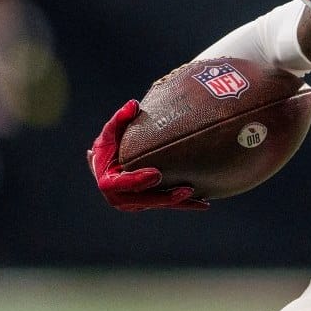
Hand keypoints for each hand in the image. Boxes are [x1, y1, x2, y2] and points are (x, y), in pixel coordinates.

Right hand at [87, 100, 208, 211]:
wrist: (111, 160)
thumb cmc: (112, 143)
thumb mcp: (112, 131)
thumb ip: (120, 118)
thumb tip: (133, 105)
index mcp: (107, 181)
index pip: (120, 185)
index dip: (137, 181)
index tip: (156, 173)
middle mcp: (119, 197)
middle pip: (142, 200)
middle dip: (164, 196)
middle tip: (186, 189)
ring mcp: (134, 203)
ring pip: (157, 205)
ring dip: (177, 202)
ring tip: (196, 193)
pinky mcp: (148, 203)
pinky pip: (166, 205)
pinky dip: (184, 204)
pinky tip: (203, 203)